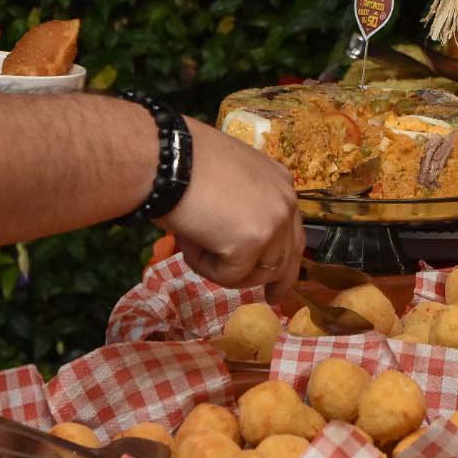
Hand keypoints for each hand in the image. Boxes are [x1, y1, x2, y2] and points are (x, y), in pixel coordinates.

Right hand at [163, 120, 303, 299]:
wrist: (165, 158)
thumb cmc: (183, 163)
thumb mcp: (226, 179)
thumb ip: (242, 205)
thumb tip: (233, 237)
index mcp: (281, 183)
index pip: (292, 230)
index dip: (284, 255)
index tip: (278, 277)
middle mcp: (285, 202)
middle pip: (289, 257)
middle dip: (278, 282)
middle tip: (270, 299)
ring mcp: (272, 223)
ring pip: (257, 272)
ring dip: (223, 267)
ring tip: (193, 241)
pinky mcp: (251, 243)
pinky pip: (230, 277)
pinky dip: (204, 268)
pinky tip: (190, 242)